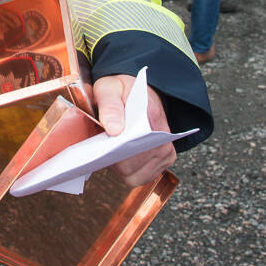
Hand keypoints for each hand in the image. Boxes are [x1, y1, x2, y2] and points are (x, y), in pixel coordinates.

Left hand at [91, 73, 176, 187]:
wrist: (139, 92)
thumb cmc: (122, 92)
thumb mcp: (109, 88)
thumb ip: (109, 105)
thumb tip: (115, 130)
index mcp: (150, 115)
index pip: (132, 146)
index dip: (113, 151)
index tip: (100, 147)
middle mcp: (163, 137)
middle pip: (131, 166)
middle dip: (113, 160)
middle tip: (102, 146)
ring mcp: (165, 151)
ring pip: (135, 175)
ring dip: (120, 167)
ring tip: (112, 150)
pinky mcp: (164, 160)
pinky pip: (141, 177)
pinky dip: (129, 172)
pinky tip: (122, 157)